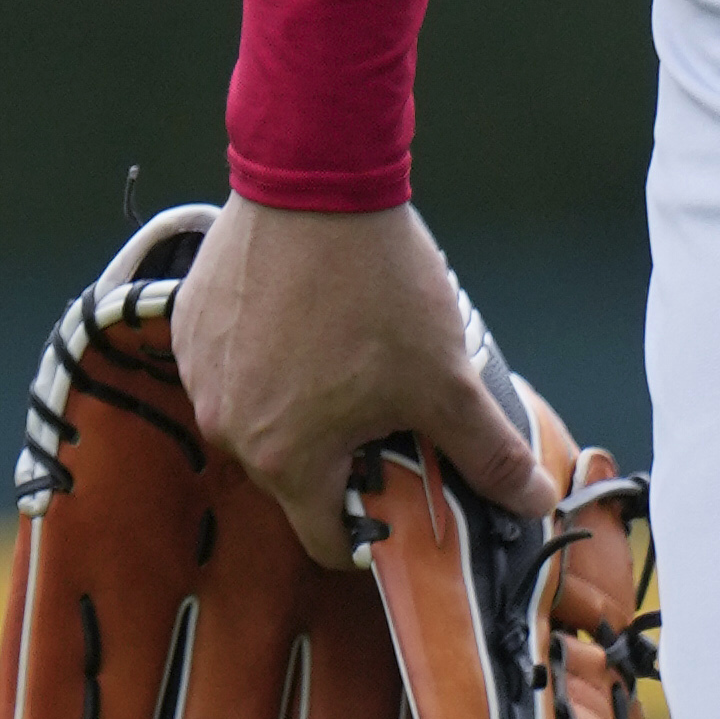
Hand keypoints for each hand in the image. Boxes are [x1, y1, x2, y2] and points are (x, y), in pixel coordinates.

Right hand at [172, 194, 547, 558]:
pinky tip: (308, 320)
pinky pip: (234, 369)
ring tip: (350, 354)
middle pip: (296, 477)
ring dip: (304, 406)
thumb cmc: (374, 285)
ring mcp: (201, 375)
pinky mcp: (189, 328)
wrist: (314, 179)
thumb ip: (487, 451)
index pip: (327, 539)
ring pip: (264, 420)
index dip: (373, 532)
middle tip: (389, 410)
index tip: (402, 504)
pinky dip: (269, 361)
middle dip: (345, 456)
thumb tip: (530, 501)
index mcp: (286, 460)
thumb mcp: (444, 378)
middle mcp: (228, 428)